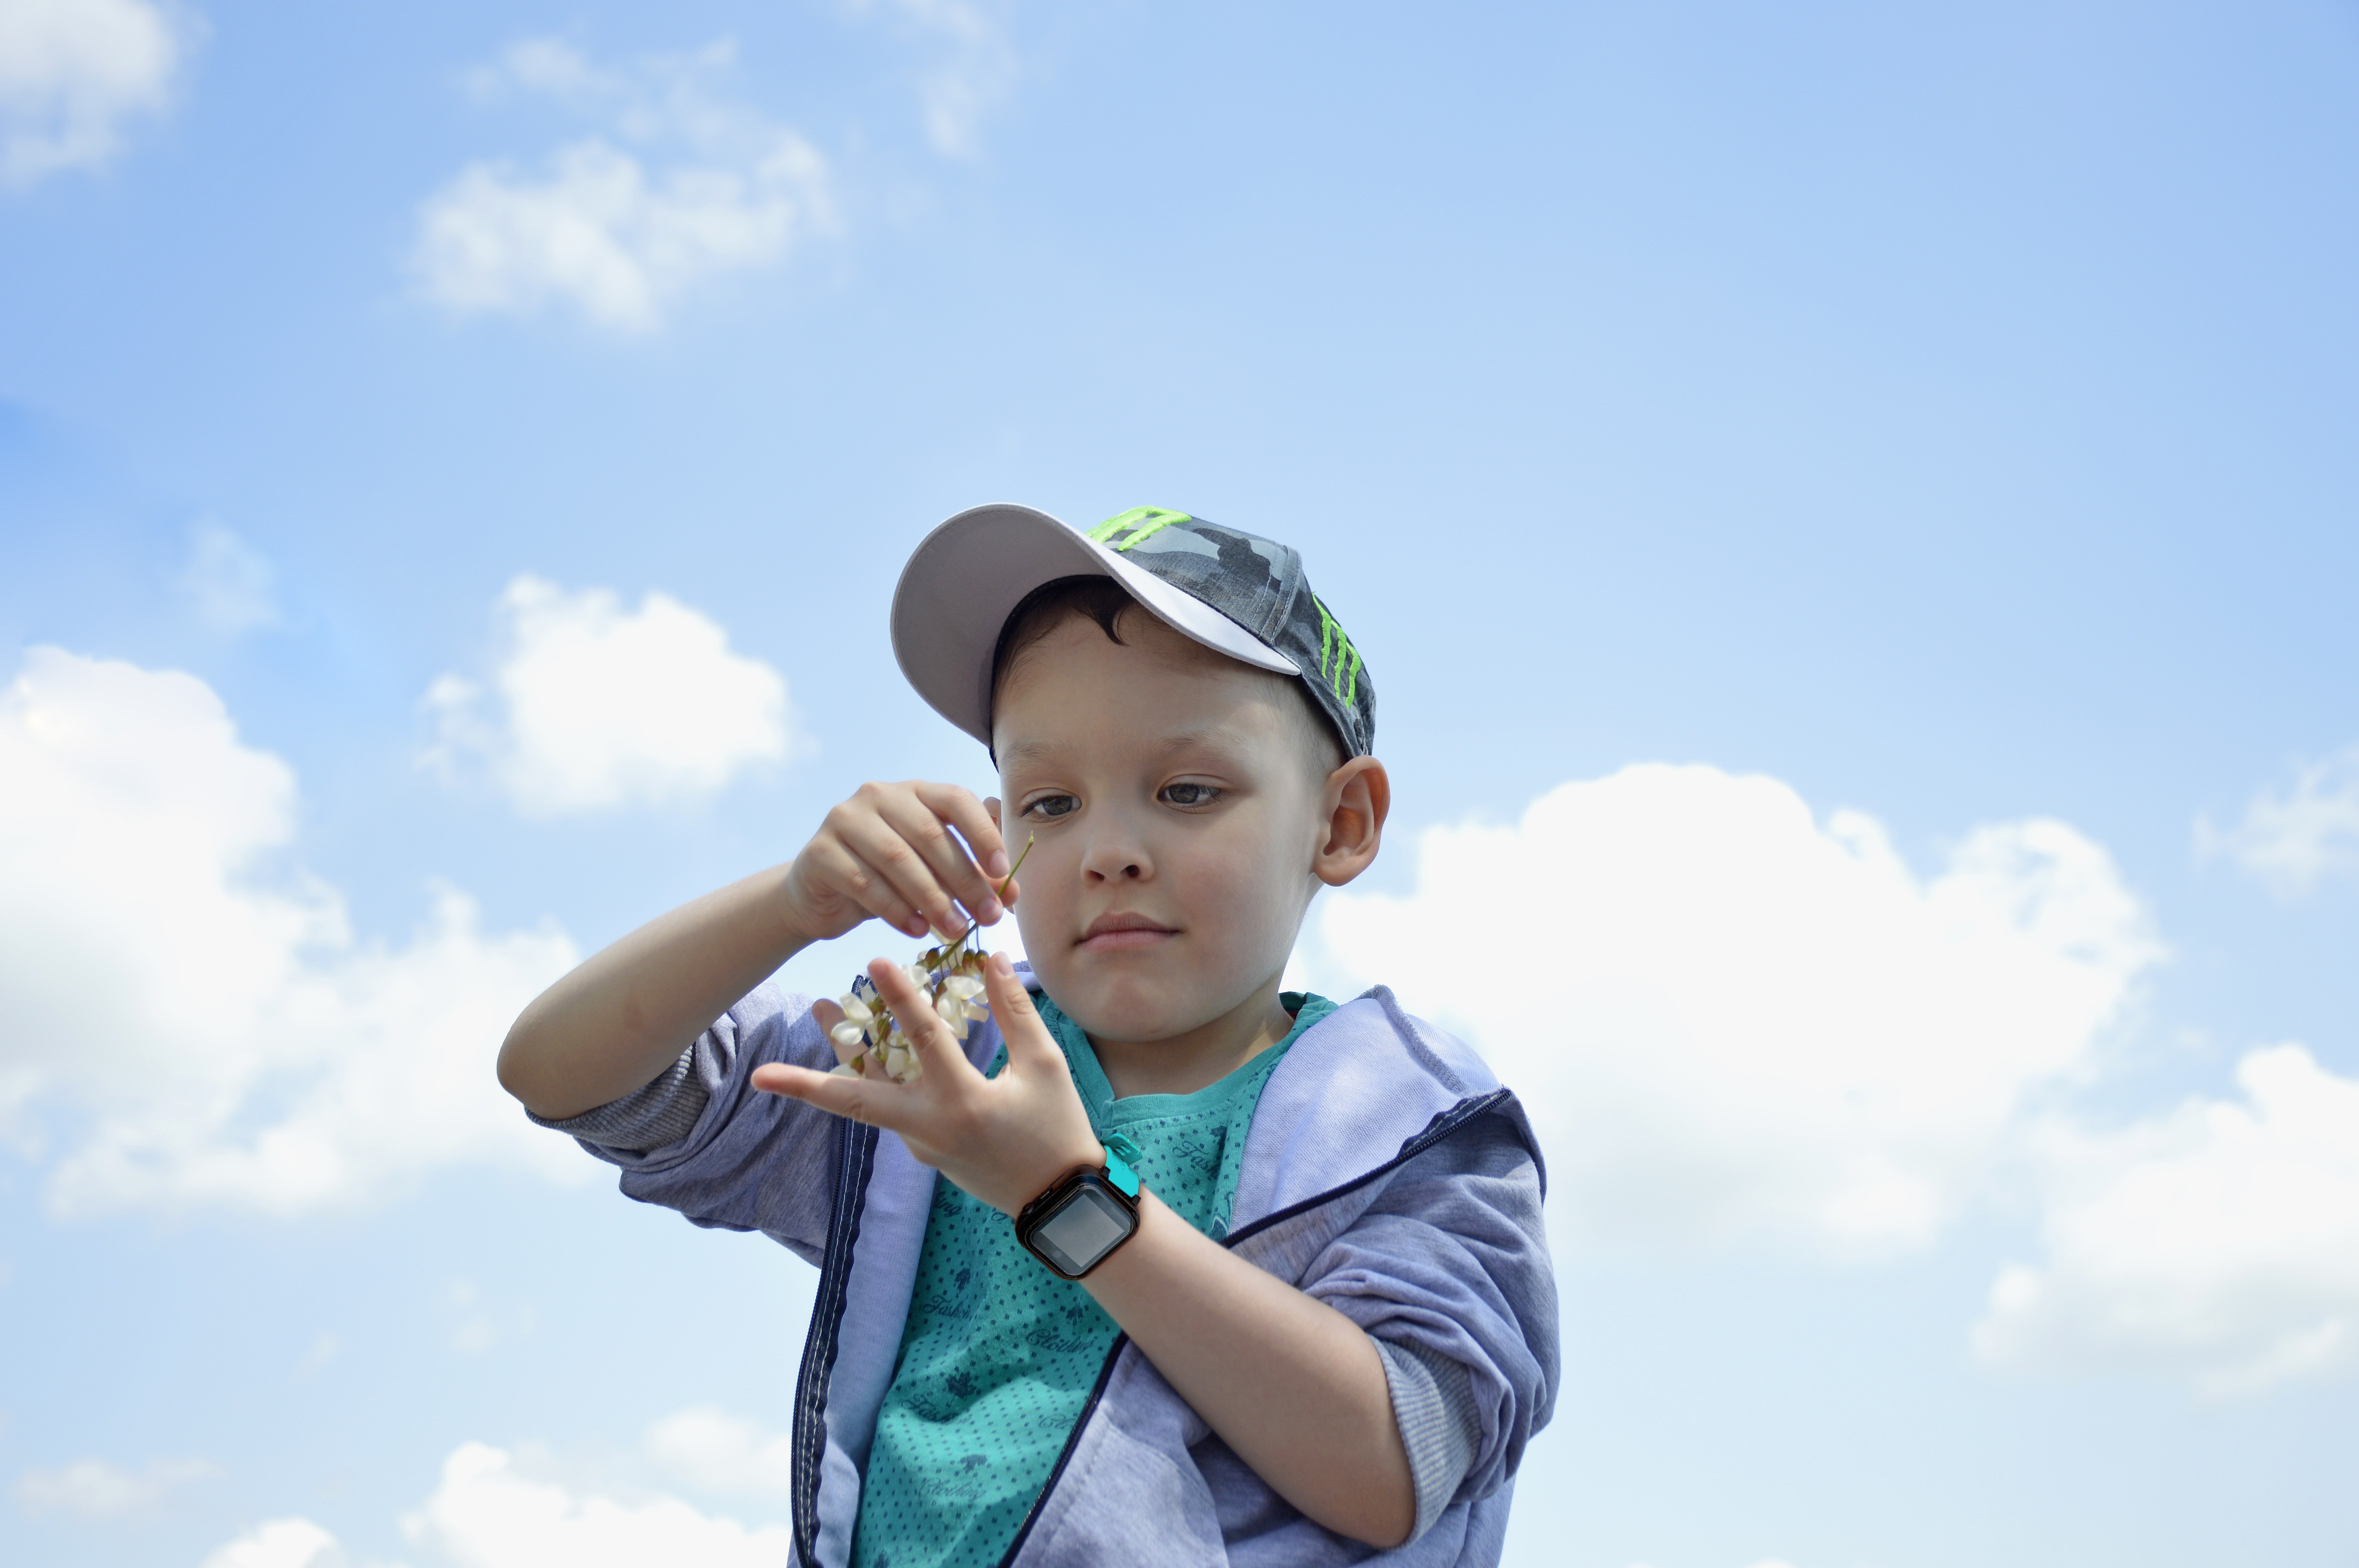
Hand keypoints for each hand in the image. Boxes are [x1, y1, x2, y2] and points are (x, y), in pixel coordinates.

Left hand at [750, 952, 1103, 1214]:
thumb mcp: (1043, 1065)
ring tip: (823, 1012)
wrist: (1058, 1201)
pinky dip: (875, 1075)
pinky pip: (890, 1106)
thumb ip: (1015, 1012)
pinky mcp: (923, 1149)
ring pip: (868, 1099)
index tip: (875, 961)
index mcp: (962, 1103)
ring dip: (839, 1062)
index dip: (900, 997)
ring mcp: (920, 1144)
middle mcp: (928, 1128)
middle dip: (807, 1084)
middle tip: (762, 1072)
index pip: (924, 1040)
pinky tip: (868, 1043)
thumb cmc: (1057, 1128)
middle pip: (856, 1102)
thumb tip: (991, 961)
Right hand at [779, 781, 1014, 944]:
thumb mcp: (932, 871)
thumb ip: (970, 873)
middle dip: (965, 879)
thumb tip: (1011, 892)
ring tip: (955, 930)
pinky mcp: (820, 852)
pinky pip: (864, 882)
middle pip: (930, 834)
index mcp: (914, 792)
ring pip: (898, 859)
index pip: (956, 799)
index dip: (983, 834)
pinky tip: (917, 930)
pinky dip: (896, 910)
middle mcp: (878, 795)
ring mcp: (844, 820)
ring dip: (933, 899)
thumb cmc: (887, 879)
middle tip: (989, 916)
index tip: (1004, 872)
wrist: (821, 895)